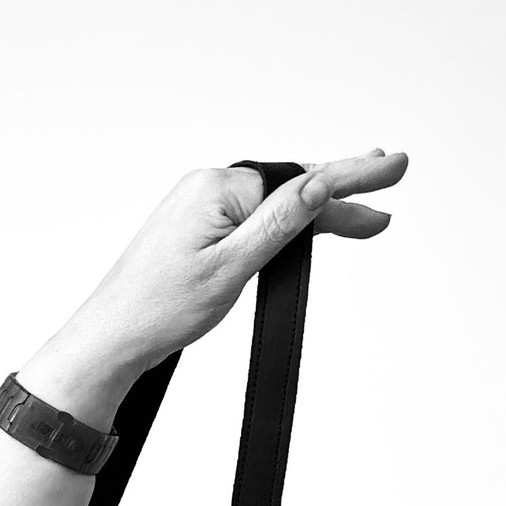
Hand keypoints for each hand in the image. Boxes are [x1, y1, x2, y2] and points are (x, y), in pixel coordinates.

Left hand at [45, 148, 408, 404]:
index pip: (302, 180)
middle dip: (341, 193)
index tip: (396, 166)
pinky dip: (282, 222)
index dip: (354, 175)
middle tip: (391, 184)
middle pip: (292, 187)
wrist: (109, 339)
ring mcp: (199, 205)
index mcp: (218, 188)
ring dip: (316, 211)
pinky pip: (251, 215)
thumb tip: (320, 184)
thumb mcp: (233, 267)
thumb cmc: (159, 310)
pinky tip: (305, 222)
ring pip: (274, 203)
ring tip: (361, 212)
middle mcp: (207, 186)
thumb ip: (280, 223)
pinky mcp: (194, 227)